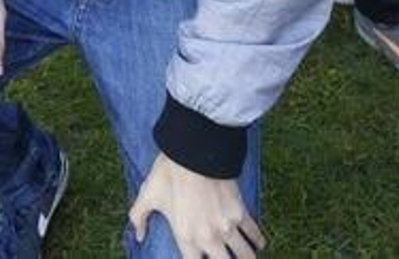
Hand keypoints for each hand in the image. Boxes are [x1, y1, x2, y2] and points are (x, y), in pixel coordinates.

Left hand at [128, 154, 264, 257]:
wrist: (195, 150)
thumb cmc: (168, 172)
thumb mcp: (148, 195)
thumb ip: (139, 218)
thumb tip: (139, 236)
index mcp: (185, 237)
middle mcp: (209, 237)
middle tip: (224, 257)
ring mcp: (228, 226)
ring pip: (245, 256)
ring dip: (246, 258)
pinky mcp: (241, 211)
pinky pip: (254, 233)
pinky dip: (258, 240)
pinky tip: (259, 244)